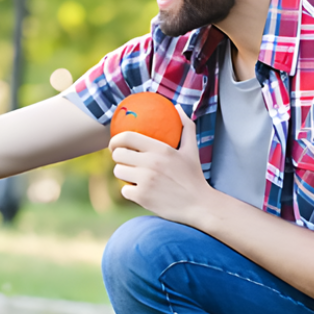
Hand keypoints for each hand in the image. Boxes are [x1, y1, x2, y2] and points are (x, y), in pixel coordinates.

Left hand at [109, 106, 212, 225]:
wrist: (199, 205)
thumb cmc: (193, 176)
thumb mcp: (192, 150)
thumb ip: (186, 126)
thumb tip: (178, 107)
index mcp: (161, 149)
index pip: (127, 137)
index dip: (115, 139)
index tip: (114, 144)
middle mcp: (151, 163)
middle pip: (118, 155)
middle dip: (118, 157)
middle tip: (125, 161)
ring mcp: (145, 180)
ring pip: (118, 172)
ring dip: (123, 174)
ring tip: (133, 176)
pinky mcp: (141, 197)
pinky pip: (124, 190)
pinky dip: (130, 191)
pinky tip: (141, 191)